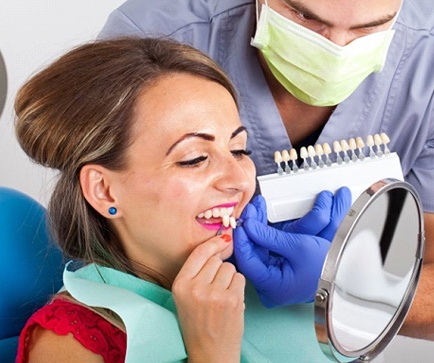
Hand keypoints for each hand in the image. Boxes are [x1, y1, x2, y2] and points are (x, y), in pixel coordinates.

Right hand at [172, 235, 244, 362]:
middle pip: (216, 260)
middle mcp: (196, 288)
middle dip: (219, 269)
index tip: (223, 239)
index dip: (213, 244)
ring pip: (230, 268)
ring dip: (230, 278)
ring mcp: (215, 294)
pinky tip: (232, 300)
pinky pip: (240, 278)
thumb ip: (197, 271)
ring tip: (223, 296)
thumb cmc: (197, 324)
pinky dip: (238, 287)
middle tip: (216, 288)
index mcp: (180, 285)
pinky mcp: (232, 300)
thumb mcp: (185, 296)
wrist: (210, 353)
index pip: (199, 253)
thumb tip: (220, 242)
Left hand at [233, 188, 350, 306]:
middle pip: (251, 251)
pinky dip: (264, 233)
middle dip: (252, 227)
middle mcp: (268, 284)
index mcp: (271, 286)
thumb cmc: (325, 267)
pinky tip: (262, 218)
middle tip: (252, 208)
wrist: (343, 274)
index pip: (246, 260)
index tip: (244, 219)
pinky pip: (265, 248)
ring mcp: (272, 276)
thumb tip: (249, 226)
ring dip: (257, 227)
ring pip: (256, 247)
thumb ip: (270, 237)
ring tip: (257, 208)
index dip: (243, 238)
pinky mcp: (276, 268)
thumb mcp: (298, 247)